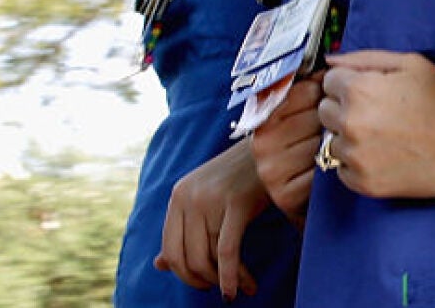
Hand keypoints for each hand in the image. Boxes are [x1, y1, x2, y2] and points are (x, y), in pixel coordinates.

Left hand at [154, 139, 264, 297]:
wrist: (275, 145)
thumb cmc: (243, 175)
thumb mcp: (207, 199)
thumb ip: (183, 229)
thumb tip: (159, 265)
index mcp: (178, 195)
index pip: (170, 248)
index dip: (185, 273)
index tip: (204, 281)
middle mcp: (188, 197)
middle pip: (186, 257)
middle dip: (203, 280)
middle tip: (221, 289)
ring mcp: (210, 199)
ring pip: (207, 257)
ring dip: (224, 280)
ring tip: (243, 287)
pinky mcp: (236, 203)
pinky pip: (227, 251)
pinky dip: (232, 276)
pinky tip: (242, 288)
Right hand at [248, 74, 323, 224]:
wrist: (273, 186)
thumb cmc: (292, 142)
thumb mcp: (290, 114)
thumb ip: (304, 89)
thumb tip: (330, 63)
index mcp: (262, 116)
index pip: (304, 91)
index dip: (324, 92)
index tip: (332, 96)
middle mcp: (261, 144)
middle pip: (317, 117)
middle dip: (334, 119)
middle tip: (339, 123)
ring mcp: (272, 171)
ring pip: (324, 144)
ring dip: (337, 144)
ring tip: (337, 145)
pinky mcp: (286, 197)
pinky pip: (325, 173)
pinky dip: (334, 169)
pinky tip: (332, 166)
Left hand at [319, 49, 434, 197]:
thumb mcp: (409, 63)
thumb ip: (364, 58)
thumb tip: (330, 60)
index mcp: (359, 88)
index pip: (328, 82)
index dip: (349, 84)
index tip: (370, 92)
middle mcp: (351, 122)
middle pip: (324, 111)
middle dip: (344, 109)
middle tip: (377, 113)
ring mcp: (356, 155)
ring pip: (332, 141)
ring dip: (350, 138)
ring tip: (384, 136)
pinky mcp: (363, 182)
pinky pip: (342, 170)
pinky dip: (358, 164)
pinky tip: (384, 155)